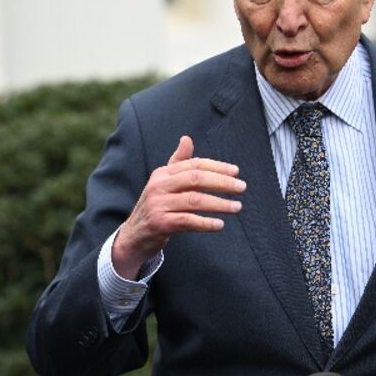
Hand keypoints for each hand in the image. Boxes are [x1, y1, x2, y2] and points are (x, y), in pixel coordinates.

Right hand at [112, 135, 244, 278]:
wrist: (134, 236)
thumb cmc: (156, 207)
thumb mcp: (164, 184)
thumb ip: (177, 162)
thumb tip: (187, 139)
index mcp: (162, 173)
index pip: (193, 165)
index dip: (216, 167)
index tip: (236, 172)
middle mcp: (158, 186)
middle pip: (195, 179)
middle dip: (221, 182)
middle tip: (242, 187)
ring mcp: (158, 205)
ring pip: (194, 200)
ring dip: (219, 203)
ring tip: (237, 207)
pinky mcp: (159, 224)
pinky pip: (187, 221)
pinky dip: (205, 223)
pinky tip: (219, 224)